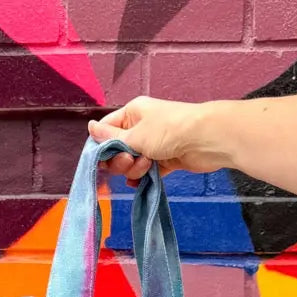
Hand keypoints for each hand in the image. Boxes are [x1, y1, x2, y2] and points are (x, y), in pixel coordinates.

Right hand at [88, 97, 226, 182]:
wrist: (207, 140)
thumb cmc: (170, 130)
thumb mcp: (135, 134)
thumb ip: (111, 138)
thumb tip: (90, 127)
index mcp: (132, 114)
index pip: (106, 130)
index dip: (101, 147)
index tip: (102, 159)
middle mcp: (141, 128)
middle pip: (118, 150)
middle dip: (121, 160)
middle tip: (131, 160)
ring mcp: (154, 145)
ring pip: (132, 163)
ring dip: (134, 169)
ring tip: (147, 165)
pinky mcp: (166, 160)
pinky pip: (147, 172)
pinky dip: (144, 177)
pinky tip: (141, 183)